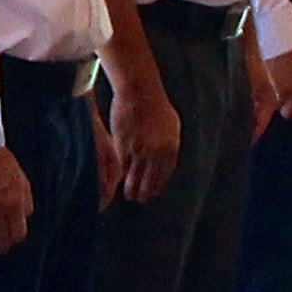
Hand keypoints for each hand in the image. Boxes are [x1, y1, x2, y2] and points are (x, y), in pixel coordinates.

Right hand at [110, 60, 183, 202]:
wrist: (139, 91)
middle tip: (140, 199)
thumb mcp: (172, 126)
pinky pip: (122, 166)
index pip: (164, 175)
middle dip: (144, 193)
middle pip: (149, 181)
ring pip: (133, 176)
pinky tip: (120, 179)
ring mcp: (138, 150)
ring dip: (130, 188)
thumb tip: (166, 163)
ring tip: (128, 194)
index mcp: (170, 148)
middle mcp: (155, 152)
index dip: (157, 186)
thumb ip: (170, 145)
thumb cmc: (157, 106)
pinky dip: (121, 174)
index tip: (153, 193)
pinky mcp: (122, 145)